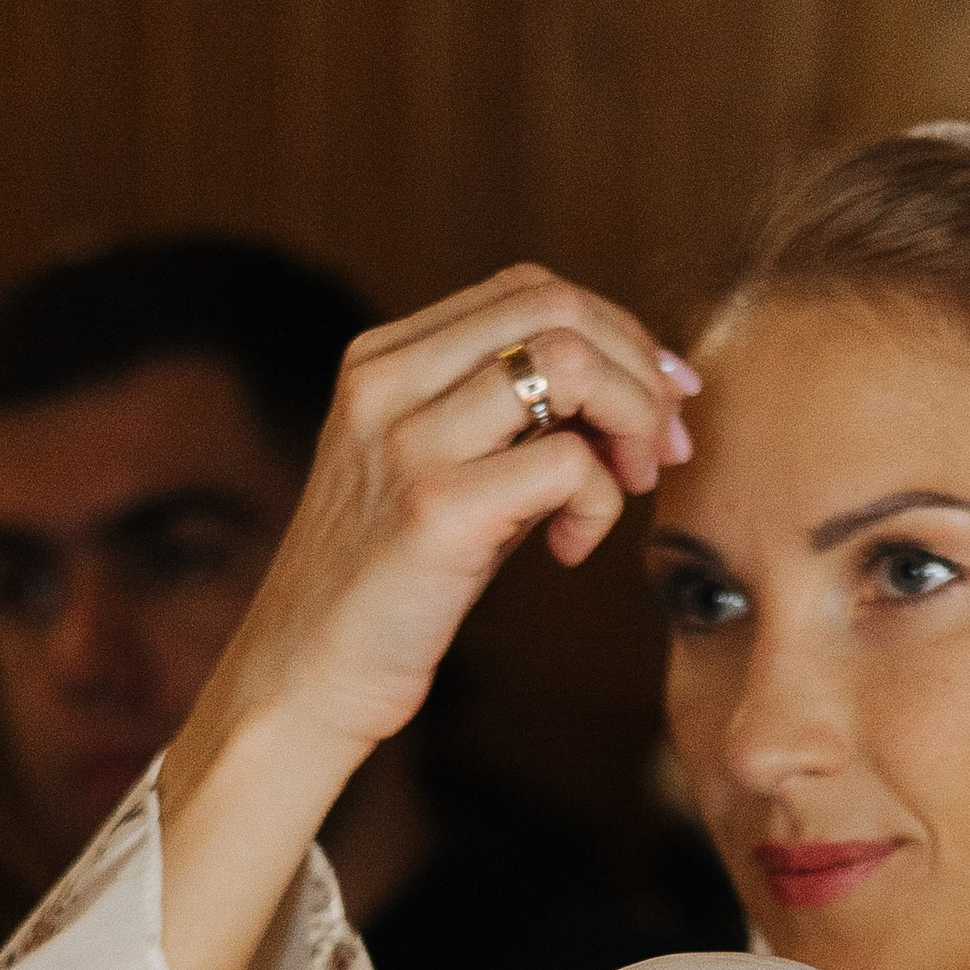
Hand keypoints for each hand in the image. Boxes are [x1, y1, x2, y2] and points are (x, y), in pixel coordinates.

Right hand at [156, 268, 699, 969]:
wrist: (303, 679)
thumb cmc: (390, 589)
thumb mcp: (443, 476)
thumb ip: (510, 423)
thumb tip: (632, 391)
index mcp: (383, 359)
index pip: (528, 290)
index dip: (616, 332)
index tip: (662, 397)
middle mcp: (388, 382)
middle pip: (558, 308)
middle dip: (640, 372)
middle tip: (665, 449)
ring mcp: (406, 441)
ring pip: (570, 364)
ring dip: (632, 423)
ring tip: (628, 487)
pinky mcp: (435, 510)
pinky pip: (567, 463)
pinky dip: (601, 504)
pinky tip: (568, 550)